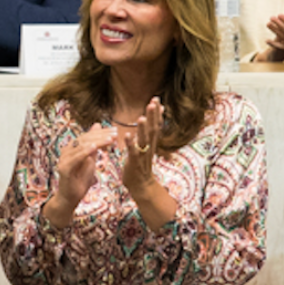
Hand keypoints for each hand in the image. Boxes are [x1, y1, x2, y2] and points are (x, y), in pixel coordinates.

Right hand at [44, 123, 114, 227]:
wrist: (70, 198)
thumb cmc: (80, 180)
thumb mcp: (91, 160)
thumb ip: (94, 145)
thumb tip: (98, 126)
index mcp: (72, 148)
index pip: (87, 136)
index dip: (101, 133)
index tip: (115, 131)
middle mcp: (66, 151)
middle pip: (85, 138)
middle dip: (101, 135)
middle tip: (115, 134)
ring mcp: (64, 159)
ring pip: (81, 146)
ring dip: (97, 141)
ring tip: (110, 139)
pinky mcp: (64, 168)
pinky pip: (75, 158)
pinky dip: (85, 151)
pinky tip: (94, 147)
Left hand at [114, 98, 178, 229]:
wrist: (141, 185)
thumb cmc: (141, 164)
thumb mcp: (145, 147)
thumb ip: (148, 133)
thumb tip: (150, 121)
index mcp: (151, 143)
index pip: (156, 125)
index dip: (156, 112)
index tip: (156, 99)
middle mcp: (149, 147)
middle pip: (153, 129)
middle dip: (153, 116)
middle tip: (153, 102)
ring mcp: (142, 155)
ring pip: (144, 140)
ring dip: (143, 129)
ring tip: (141, 117)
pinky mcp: (134, 162)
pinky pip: (133, 152)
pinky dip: (130, 143)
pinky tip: (127, 135)